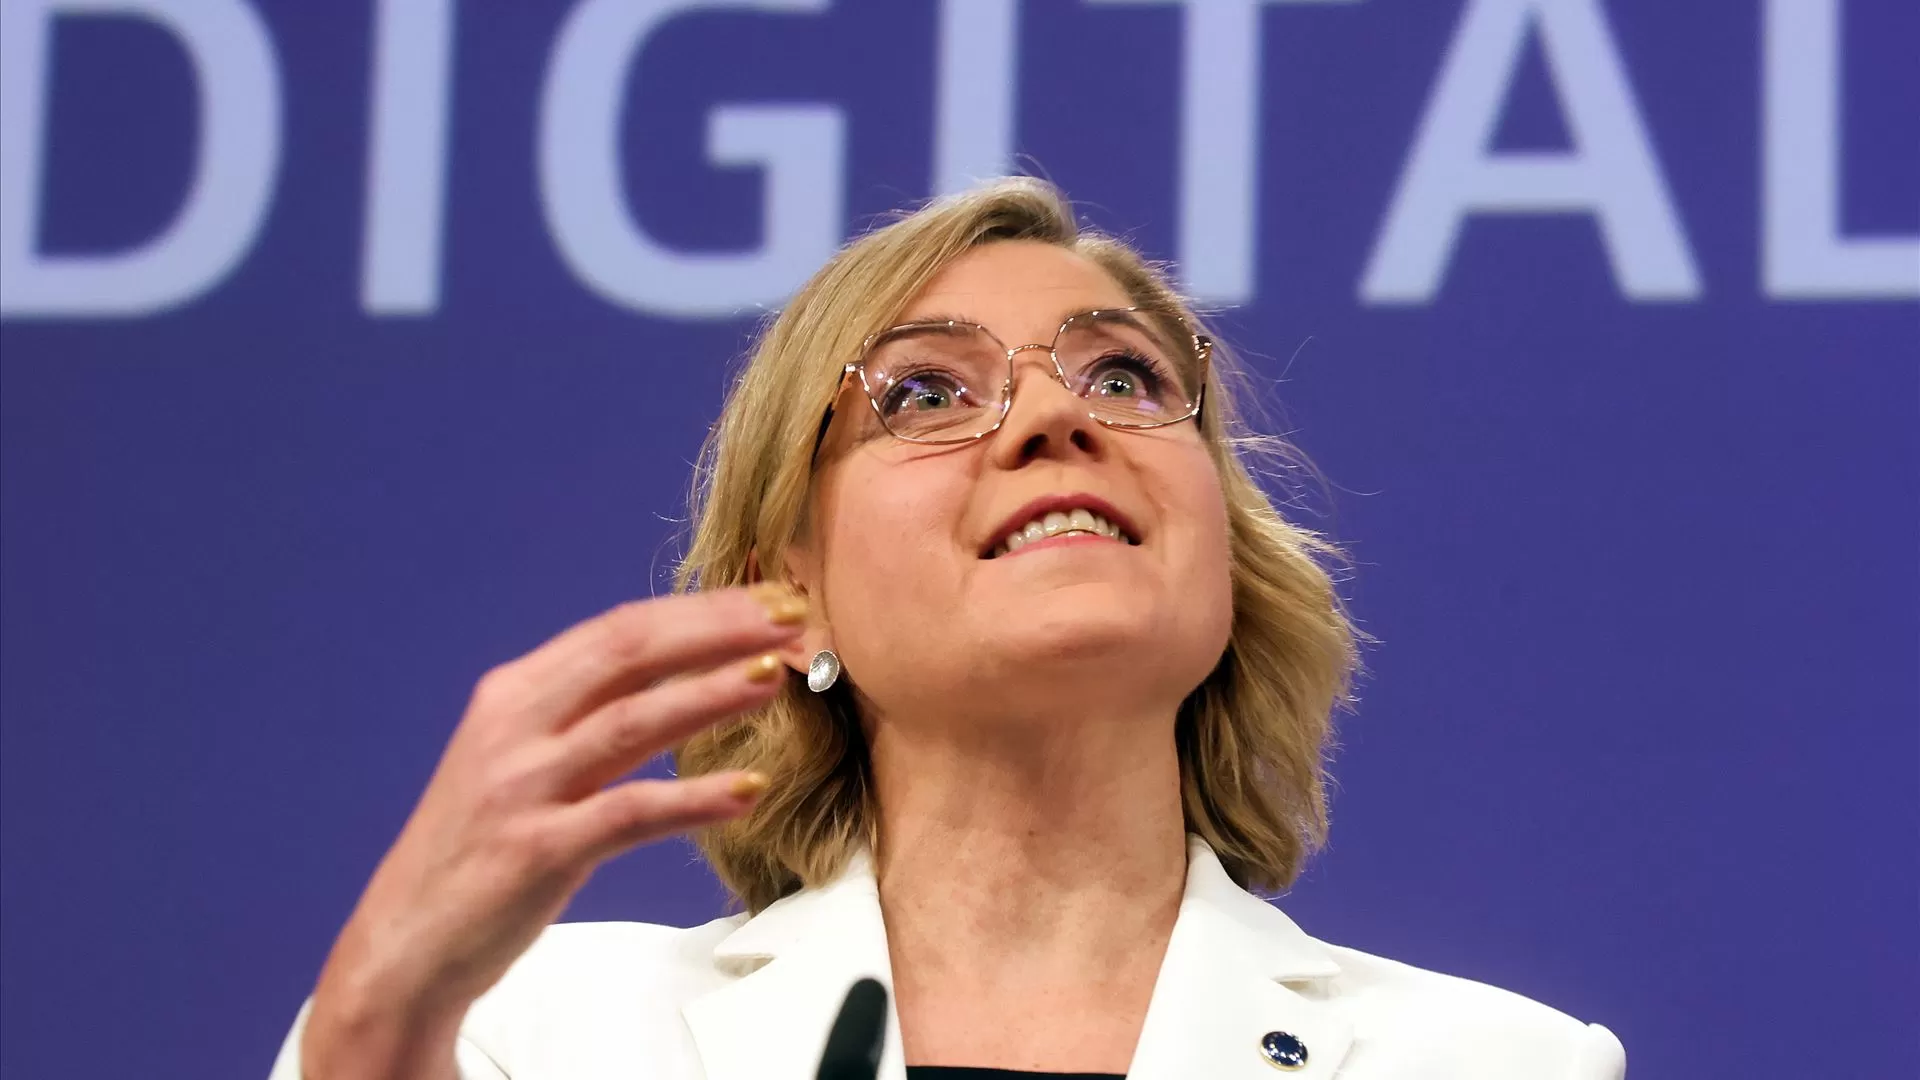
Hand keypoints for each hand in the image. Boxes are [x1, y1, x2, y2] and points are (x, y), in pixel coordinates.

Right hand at [301, 585, 806, 1078]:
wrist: (407, 945)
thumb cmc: (481, 850)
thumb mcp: (525, 763)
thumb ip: (587, 717)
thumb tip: (680, 673)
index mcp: (515, 693)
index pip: (618, 630)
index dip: (698, 610)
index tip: (768, 600)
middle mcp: (513, 727)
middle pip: (628, 653)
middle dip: (715, 629)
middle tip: (790, 617)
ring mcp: (522, 787)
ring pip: (631, 722)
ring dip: (710, 694)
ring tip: (776, 678)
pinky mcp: (535, 851)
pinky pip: (628, 814)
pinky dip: (692, 799)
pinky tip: (747, 790)